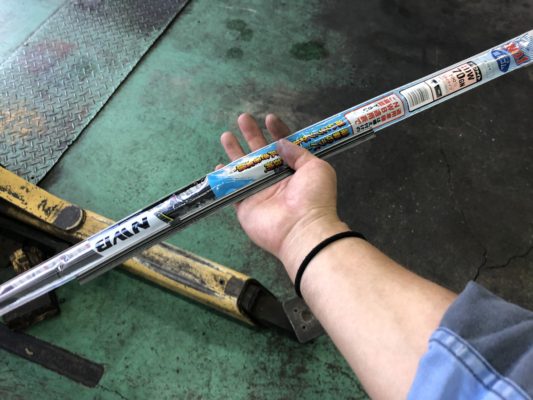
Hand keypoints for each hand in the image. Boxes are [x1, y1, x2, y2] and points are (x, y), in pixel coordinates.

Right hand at [219, 113, 347, 278]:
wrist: (302, 228)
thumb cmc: (314, 197)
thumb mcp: (316, 167)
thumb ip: (298, 152)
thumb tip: (281, 142)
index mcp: (295, 170)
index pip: (284, 146)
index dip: (277, 131)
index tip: (269, 118)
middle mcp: (277, 179)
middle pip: (260, 153)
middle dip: (252, 135)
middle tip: (243, 118)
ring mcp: (260, 192)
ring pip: (244, 168)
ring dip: (235, 151)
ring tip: (226, 135)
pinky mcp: (246, 206)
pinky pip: (233, 190)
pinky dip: (225, 179)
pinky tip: (218, 166)